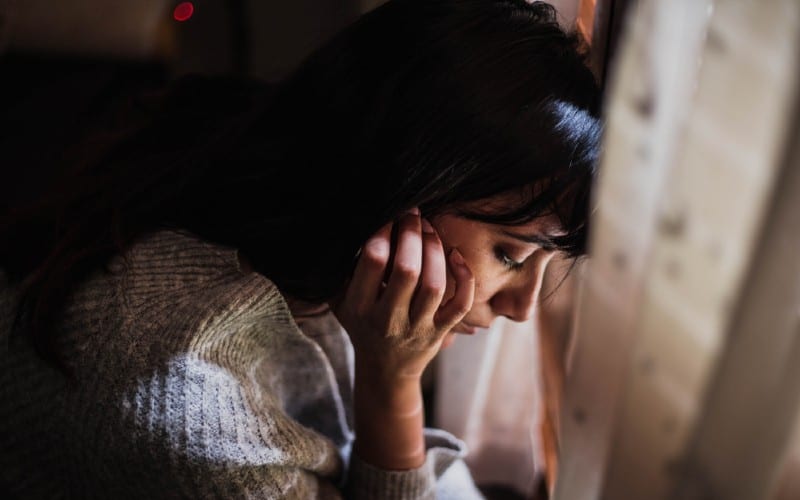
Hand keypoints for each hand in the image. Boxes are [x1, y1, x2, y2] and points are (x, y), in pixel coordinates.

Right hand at [332, 209, 474, 380]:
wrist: (384, 370)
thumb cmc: (361, 324)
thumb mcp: (340, 300)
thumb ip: (344, 269)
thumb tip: (357, 224)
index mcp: (360, 307)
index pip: (373, 261)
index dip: (383, 232)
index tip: (389, 215)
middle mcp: (388, 320)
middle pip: (407, 270)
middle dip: (412, 234)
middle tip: (412, 214)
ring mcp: (418, 327)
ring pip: (434, 284)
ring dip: (434, 250)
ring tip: (428, 228)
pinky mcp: (441, 331)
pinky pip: (460, 303)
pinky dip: (464, 277)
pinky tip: (455, 255)